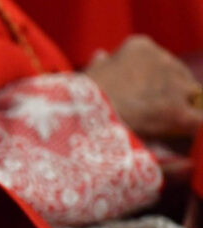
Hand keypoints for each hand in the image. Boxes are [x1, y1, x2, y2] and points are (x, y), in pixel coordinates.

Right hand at [84, 35, 202, 138]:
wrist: (84, 112)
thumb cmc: (82, 94)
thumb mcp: (91, 71)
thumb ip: (103, 64)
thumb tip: (101, 56)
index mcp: (140, 47)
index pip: (158, 60)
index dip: (152, 78)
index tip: (142, 91)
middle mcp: (163, 59)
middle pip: (179, 75)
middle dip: (171, 92)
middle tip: (156, 111)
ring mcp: (174, 84)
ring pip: (192, 95)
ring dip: (184, 107)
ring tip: (170, 124)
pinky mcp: (178, 110)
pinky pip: (197, 119)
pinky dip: (193, 125)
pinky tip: (185, 133)